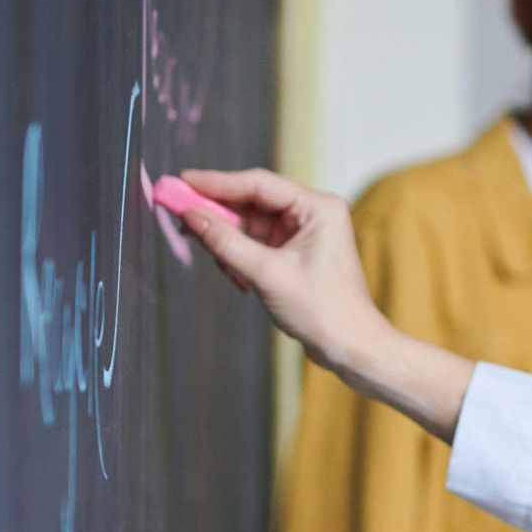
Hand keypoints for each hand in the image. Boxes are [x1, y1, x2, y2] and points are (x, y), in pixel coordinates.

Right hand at [171, 167, 387, 382]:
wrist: (351, 348)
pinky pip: (256, 244)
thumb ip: (226, 242)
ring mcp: (304, 234)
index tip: (182, 183)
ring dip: (228, 242)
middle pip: (251, 202)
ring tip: (221, 264)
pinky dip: (239, 256)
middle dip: (217, 215)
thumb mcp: (267, 274)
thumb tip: (190, 216)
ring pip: (249, 225)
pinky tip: (235, 275)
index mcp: (318, 208)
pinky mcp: (295, 254)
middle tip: (179, 216)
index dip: (216, 183)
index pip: (258, 183)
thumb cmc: (325, 312)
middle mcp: (312, 214)